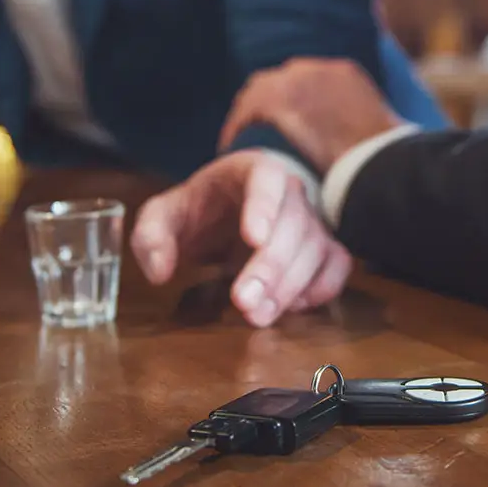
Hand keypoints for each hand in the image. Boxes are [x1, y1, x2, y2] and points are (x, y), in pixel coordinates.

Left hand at [131, 151, 352, 326]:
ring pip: (316, 248)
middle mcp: (289, 191)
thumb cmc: (197, 211)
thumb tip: (159, 271)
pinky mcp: (323, 247)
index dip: (264, 205)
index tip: (254, 238)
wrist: (225, 213)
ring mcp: (310, 220)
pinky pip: (336, 266)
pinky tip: (293, 308)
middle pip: (294, 223)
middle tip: (245, 303)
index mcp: (249, 170)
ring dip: (290, 287)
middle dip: (271, 267)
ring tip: (257, 316)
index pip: (266, 177)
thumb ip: (151, 236)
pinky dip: (322, 288)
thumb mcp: (162, 216)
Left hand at [218, 58, 400, 172]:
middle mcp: (318, 69)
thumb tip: (366, 149)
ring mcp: (295, 79)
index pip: (307, 82)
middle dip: (269, 104)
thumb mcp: (383, 135)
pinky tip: (232, 149)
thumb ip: (365, 132)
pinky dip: (239, 129)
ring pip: (259, 92)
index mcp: (345, 74)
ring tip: (244, 142)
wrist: (377, 162)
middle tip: (260, 132)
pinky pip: (247, 112)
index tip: (289, 125)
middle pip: (280, 81)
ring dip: (252, 115)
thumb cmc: (386, 159)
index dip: (294, 103)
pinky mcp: (275, 99)